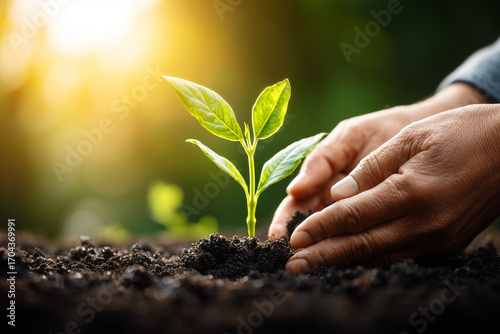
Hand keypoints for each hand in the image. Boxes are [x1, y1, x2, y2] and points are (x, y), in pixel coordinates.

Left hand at [285, 104, 499, 273]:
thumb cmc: (461, 133)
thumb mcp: (412, 137)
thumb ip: (371, 169)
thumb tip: (336, 196)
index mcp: (411, 191)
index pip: (351, 216)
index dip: (319, 229)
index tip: (293, 238)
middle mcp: (424, 223)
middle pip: (361, 246)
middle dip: (322, 257)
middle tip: (291, 267)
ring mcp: (438, 238)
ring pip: (379, 256)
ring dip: (342, 262)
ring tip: (313, 268)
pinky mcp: (446, 245)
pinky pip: (399, 256)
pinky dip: (371, 258)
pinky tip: (350, 259)